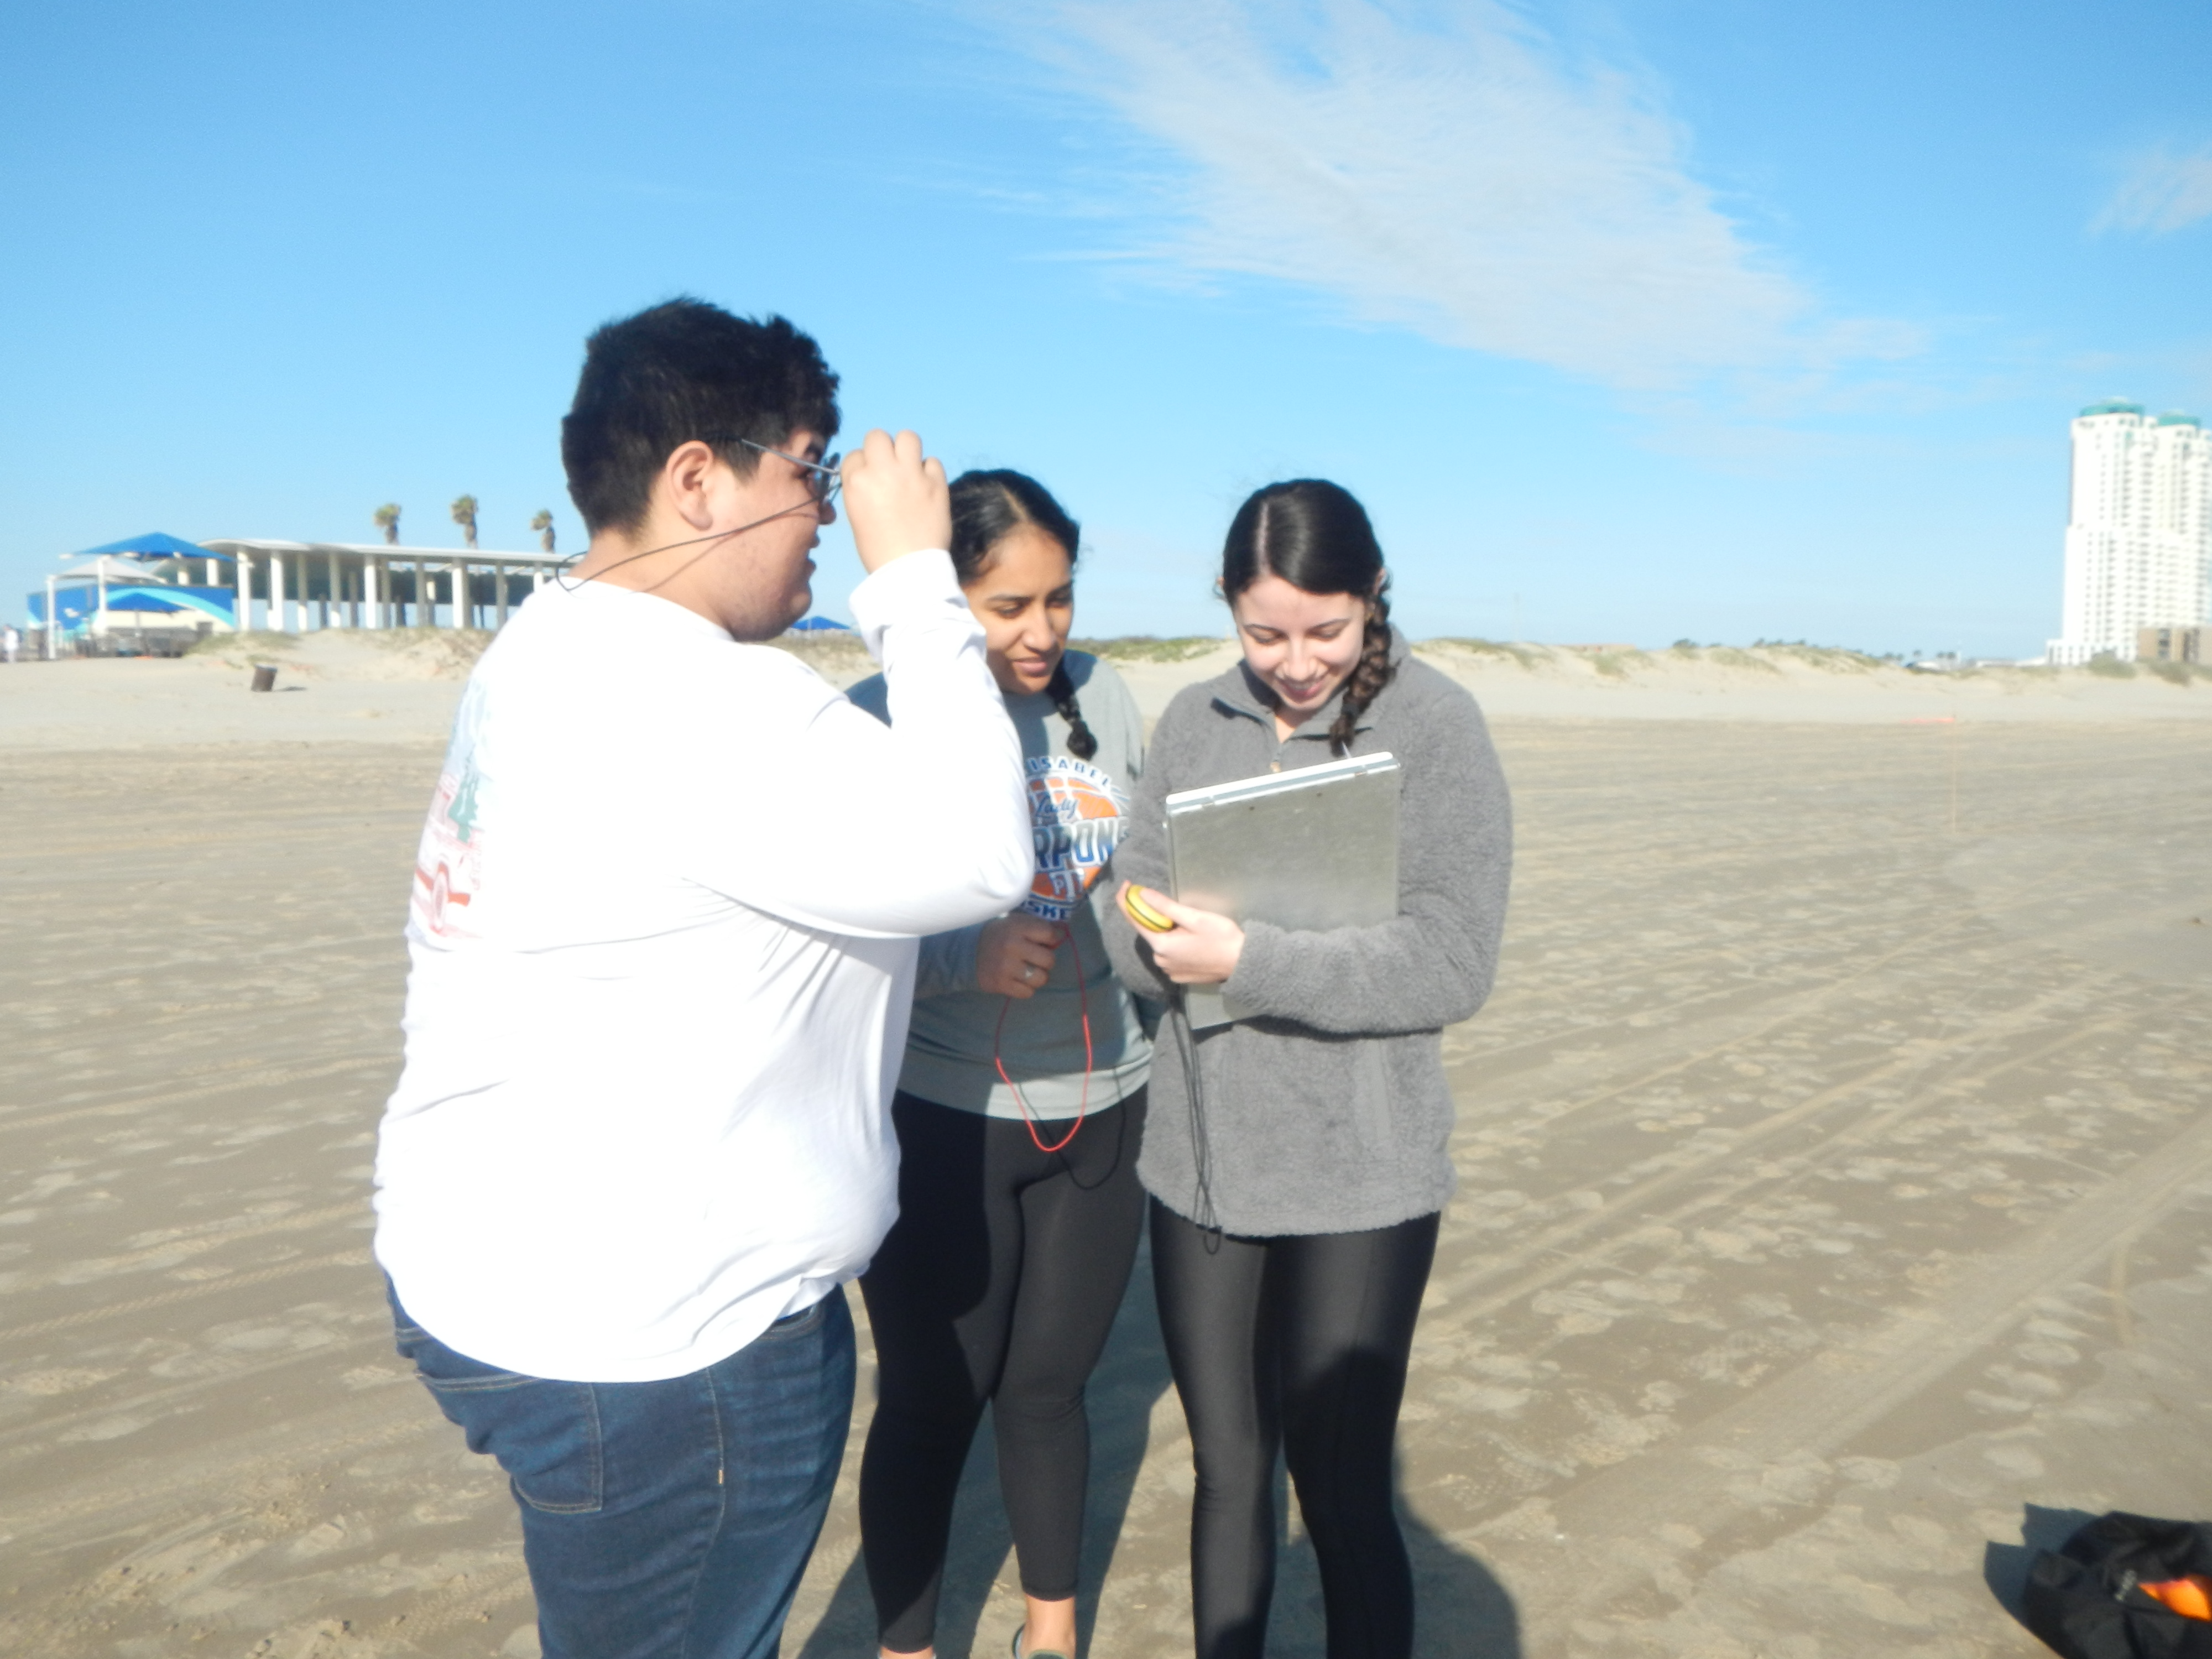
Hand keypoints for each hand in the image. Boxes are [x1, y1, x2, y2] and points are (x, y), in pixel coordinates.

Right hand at [840, 429, 950, 573]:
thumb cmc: (878, 550)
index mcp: (856, 482)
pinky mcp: (936, 482)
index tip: (870, 480)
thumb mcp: (858, 515)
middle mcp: (881, 471)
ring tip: (909, 468)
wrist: (908, 569)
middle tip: (890, 468)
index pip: (854, 455)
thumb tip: (874, 474)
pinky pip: (932, 461)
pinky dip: (929, 471)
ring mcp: (911, 474)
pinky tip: (927, 487)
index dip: (863, 466)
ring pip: (908, 436)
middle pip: (878, 436)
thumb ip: (863, 489)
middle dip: (882, 449)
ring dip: (907, 449)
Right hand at [977, 914, 1061, 998]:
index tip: (1045, 941)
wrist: (967, 951)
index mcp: (1017, 927)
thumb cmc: (998, 935)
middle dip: (1046, 961)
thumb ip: (1036, 926)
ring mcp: (1006, 967)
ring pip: (1041, 979)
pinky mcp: (1001, 984)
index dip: (1052, 938)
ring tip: (1029, 971)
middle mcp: (1012, 946)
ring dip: (1038, 976)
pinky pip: (1028, 992)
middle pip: (1049, 960)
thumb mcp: (1015, 922)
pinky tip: (1019, 980)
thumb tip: (1061, 933)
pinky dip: (1026, 988)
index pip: (1049, 934)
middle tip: (1037, 959)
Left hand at [1119, 883, 1244, 984]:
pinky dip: (1175, 945)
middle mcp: (1160, 961)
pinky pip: (1170, 955)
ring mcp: (1169, 971)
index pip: (1134, 920)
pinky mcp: (1179, 977)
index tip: (1127, 884)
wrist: (1243, 965)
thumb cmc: (1221, 938)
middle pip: (1149, 932)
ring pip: (1161, 944)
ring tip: (1190, 925)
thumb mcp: (1195, 917)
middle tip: (1175, 907)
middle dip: (1155, 917)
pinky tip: (1192, 941)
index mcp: (1161, 945)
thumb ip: (1165, 906)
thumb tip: (1141, 894)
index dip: (1127, 900)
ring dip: (1167, 931)